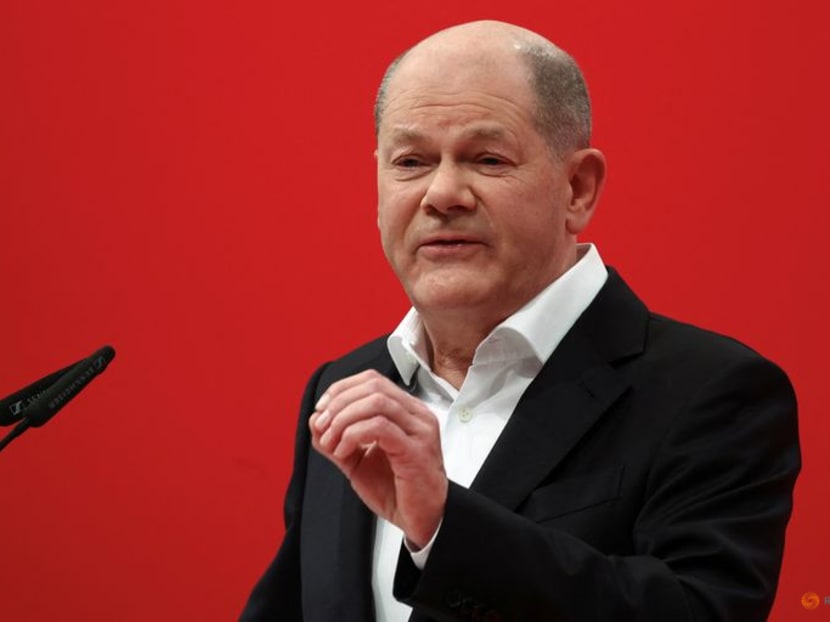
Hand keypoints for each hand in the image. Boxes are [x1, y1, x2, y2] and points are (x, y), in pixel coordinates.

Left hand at [310, 370, 446, 548]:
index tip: (321, 410)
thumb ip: (338, 440)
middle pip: (372, 386)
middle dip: (338, 403)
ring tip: (332, 441)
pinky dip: (354, 435)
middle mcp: (416, 415)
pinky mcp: (415, 450)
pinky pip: (380, 427)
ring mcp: (419, 430)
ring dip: (343, 419)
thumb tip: (315, 421)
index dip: (341, 389)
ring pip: (376, 402)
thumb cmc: (398, 491)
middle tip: (322, 427)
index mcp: (406, 412)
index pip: (372, 380)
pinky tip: (344, 451)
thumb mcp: (358, 461)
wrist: (422, 521)